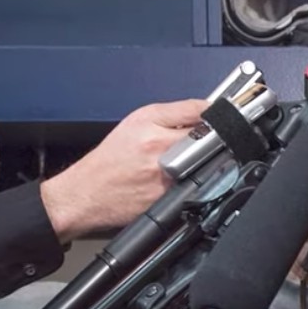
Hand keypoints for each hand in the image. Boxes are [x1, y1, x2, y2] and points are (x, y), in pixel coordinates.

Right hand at [40, 99, 208, 241]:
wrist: (86, 194)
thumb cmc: (111, 157)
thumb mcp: (137, 121)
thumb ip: (175, 113)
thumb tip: (207, 108)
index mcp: (152, 128)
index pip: (200, 112)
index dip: (215, 114)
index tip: (221, 117)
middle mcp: (162, 151)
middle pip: (210, 139)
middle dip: (214, 139)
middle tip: (205, 144)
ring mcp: (170, 178)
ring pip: (210, 163)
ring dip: (210, 162)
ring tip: (192, 163)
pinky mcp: (173, 199)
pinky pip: (200, 186)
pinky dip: (199, 181)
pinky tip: (184, 181)